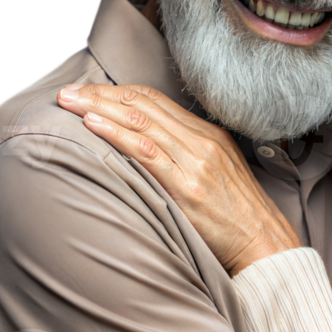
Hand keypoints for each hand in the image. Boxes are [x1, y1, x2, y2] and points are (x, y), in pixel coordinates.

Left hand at [57, 83, 301, 274]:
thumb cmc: (237, 213)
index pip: (154, 100)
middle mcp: (201, 141)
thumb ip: (187, 153)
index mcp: (208, 134)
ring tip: (69, 102)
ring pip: (140, 121)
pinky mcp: (187, 186)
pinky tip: (93, 125)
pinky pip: (145, 151)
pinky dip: (116, 133)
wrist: (264, 240)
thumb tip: (147, 145)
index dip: (117, 91)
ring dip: (99, 108)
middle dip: (100, 94)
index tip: (88, 91)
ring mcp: (195, 161)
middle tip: (67, 91)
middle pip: (143, 105)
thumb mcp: (218, 170)